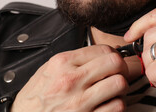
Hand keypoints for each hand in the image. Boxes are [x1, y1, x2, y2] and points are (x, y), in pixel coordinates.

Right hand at [11, 45, 128, 111]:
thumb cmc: (35, 98)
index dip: (113, 54)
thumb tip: (101, 54)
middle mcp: (71, 80)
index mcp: (62, 63)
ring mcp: (79, 102)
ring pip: (119, 84)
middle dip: (121, 68)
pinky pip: (117, 106)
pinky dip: (117, 105)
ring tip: (113, 91)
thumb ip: (73, 60)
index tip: (113, 61)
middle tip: (117, 73)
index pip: (103, 49)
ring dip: (120, 88)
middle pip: (115, 63)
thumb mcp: (48, 70)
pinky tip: (108, 105)